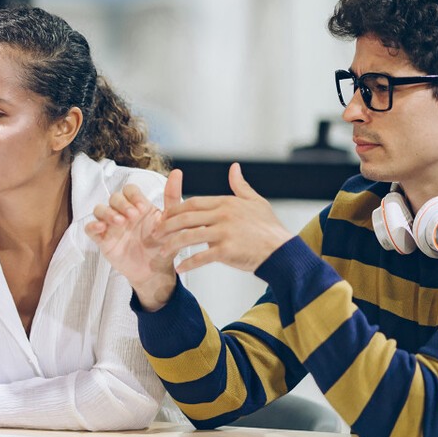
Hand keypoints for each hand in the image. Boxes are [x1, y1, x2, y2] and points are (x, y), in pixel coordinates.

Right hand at [85, 169, 183, 310]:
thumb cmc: (162, 246)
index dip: (133, 195)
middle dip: (121, 204)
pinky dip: (93, 225)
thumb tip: (177, 172)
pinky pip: (90, 228)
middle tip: (132, 216)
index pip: (129, 190)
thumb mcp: (170, 222)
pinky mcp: (103, 240)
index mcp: (139, 207)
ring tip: (119, 222)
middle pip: (114, 198)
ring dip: (107, 213)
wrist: (155, 272)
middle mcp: (123, 213)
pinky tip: (101, 228)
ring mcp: (111, 226)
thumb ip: (172, 198)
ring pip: (99, 209)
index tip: (142, 207)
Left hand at [158, 163, 294, 273]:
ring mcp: (224, 232)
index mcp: (226, 202)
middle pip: (186, 217)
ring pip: (189, 236)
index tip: (164, 216)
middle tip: (155, 234)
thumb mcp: (256, 201)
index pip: (193, 202)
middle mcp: (223, 215)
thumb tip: (234, 167)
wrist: (282, 251)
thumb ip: (240, 185)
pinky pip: (201, 256)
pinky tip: (180, 268)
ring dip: (172, 244)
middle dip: (167, 225)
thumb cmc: (269, 228)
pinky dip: (188, 263)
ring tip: (162, 252)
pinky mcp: (227, 250)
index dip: (175, 210)